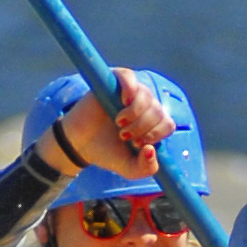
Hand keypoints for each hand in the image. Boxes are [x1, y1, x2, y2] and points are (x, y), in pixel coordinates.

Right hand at [36, 69, 168, 180]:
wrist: (79, 144)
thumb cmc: (106, 153)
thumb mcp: (130, 168)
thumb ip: (146, 168)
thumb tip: (152, 149)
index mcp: (152, 124)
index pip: (168, 124)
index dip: (156, 135)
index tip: (137, 144)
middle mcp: (144, 105)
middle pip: (158, 110)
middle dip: (142, 127)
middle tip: (123, 136)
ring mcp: (130, 92)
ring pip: (146, 96)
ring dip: (135, 113)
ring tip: (119, 123)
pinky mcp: (113, 82)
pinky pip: (129, 77)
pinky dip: (130, 89)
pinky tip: (124, 102)